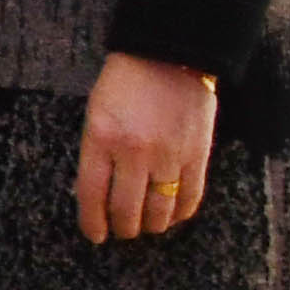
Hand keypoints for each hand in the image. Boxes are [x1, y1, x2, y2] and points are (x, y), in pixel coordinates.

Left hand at [76, 50, 217, 244]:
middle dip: (123, 228)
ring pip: (160, 209)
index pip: (92, 195)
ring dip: (152, 225)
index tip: (95, 235)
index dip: (93, 222)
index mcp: (100, 139)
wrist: (168, 55)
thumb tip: (100, 194)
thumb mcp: (96, 114)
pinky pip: (191, 196)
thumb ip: (97, 153)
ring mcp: (168, 154)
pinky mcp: (198, 153)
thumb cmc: (124, 83)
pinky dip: (181, 213)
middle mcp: (134, 151)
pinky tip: (173, 216)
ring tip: (146, 227)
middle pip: (126, 209)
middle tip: (122, 231)